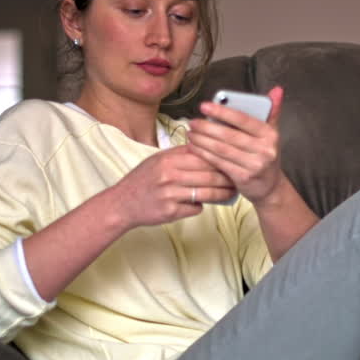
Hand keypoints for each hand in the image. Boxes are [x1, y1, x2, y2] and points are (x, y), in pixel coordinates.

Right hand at [107, 145, 236, 228]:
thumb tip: (208, 147)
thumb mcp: (158, 160)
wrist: (122, 203)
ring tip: (231, 192)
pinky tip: (202, 204)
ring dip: (222, 194)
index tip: (233, 160)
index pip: (203, 156)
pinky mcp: (170, 212)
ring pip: (206, 193)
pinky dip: (200, 206)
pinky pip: (195, 208)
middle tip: (238, 179)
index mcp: (168, 159)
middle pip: (209, 175)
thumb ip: (182, 154)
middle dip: (227, 178)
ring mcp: (170, 194)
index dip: (221, 159)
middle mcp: (169, 175)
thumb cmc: (143, 180)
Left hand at [185, 85, 286, 205]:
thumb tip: (277, 89)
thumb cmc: (266, 155)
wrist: (271, 187)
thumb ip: (272, 111)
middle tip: (192, 122)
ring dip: (202, 140)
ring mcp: (254, 165)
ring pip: (222, 149)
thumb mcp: (271, 134)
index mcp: (270, 134)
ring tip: (191, 133)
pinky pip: (219, 162)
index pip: (243, 119)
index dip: (222, 112)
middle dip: (207, 128)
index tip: (204, 106)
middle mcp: (264, 150)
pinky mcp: (243, 178)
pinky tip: (194, 148)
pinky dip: (204, 154)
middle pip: (229, 135)